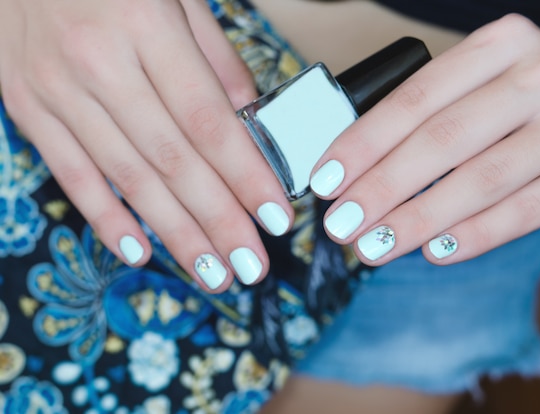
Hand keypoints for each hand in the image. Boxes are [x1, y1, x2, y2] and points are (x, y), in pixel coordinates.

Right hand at [0, 0, 292, 290]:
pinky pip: (72, 174)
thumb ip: (216, 60)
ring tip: (211, 271)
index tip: (275, 217)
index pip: (208, 120)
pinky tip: (140, 251)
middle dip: (218, 220)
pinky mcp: (27, 106)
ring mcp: (57, 88)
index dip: (245, 175)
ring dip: (174, 232)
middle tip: (251, 264)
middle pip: (172, 160)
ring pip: (128, 177)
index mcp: (147, 26)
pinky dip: (106, 218)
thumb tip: (252, 120)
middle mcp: (99, 62)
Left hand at [309, 14, 539, 264]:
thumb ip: (433, 119)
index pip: (416, 96)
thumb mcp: (485, 90)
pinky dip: (475, 235)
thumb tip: (356, 176)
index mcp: (500, 44)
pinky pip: (526, 210)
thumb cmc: (530, 107)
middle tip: (341, 226)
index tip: (326, 181)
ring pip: (481, 179)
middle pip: (443, 139)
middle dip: (381, 188)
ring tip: (375, 248)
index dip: (364, 143)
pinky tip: (435, 252)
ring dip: (418, 220)